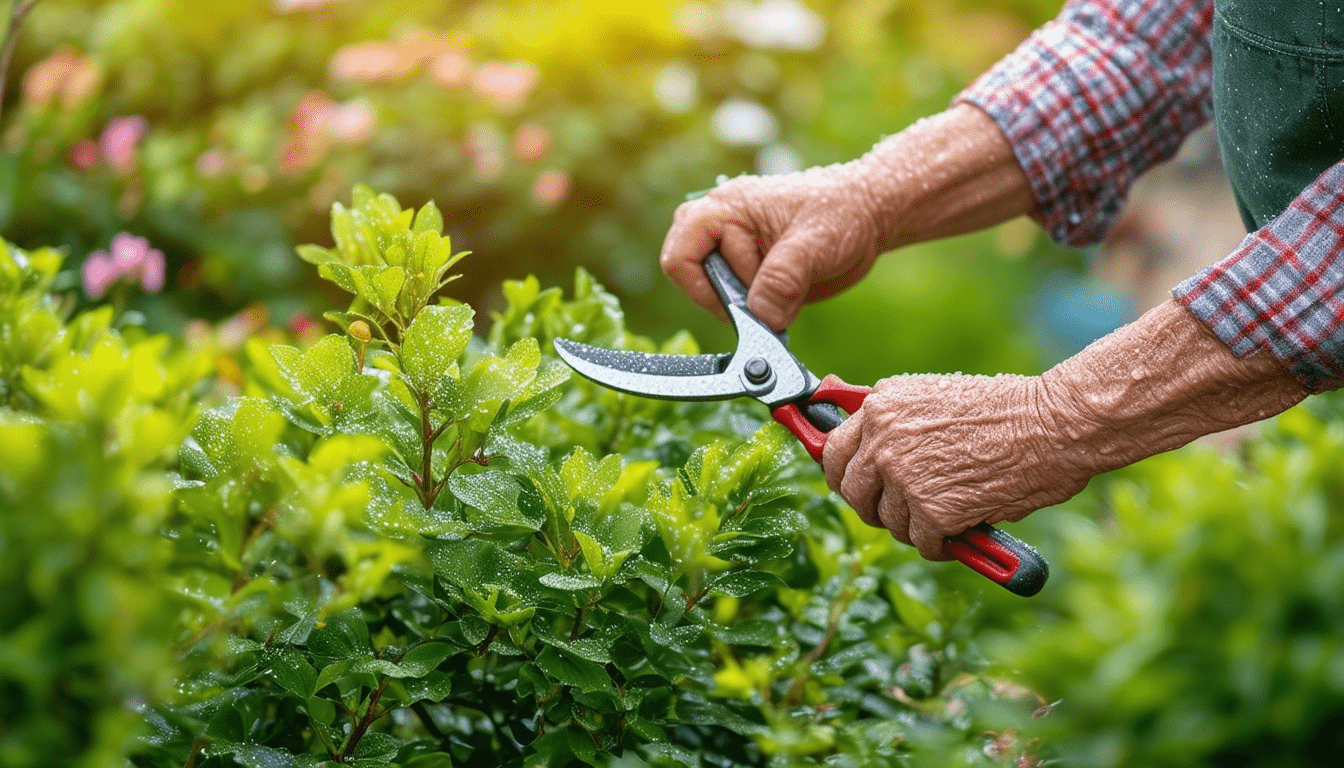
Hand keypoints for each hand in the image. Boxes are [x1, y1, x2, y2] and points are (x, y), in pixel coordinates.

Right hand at [660, 163, 884, 330]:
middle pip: (692, 277)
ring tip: (787, 293)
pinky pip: (739, 302)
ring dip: (747, 307)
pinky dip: (760, 312)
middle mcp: (722, 228)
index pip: (681, 257)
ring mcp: (735, 252)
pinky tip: (788, 300)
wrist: (870, 215)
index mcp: (726, 209)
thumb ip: (783, 279)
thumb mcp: (814, 244)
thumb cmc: (842, 212)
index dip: (701, 289)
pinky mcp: (751, 273)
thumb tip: (761, 317)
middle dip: (728, 298)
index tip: (737, 307)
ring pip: (717, 294)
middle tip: (767, 299)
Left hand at [820, 301, 1309, 560]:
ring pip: (889, 522)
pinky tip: (966, 527)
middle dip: (876, 509)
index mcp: (881, 403)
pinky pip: (921, 543)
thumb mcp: (937, 399)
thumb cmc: (1008, 412)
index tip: (854, 489)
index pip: (832, 451)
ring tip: (951, 512)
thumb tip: (860, 447)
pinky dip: (942, 544)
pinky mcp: (929, 510)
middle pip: (852, 493)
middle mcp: (881, 437)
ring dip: (916, 526)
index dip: (843, 477)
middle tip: (904, 514)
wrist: (1055, 424)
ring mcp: (902, 475)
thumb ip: (897, 423)